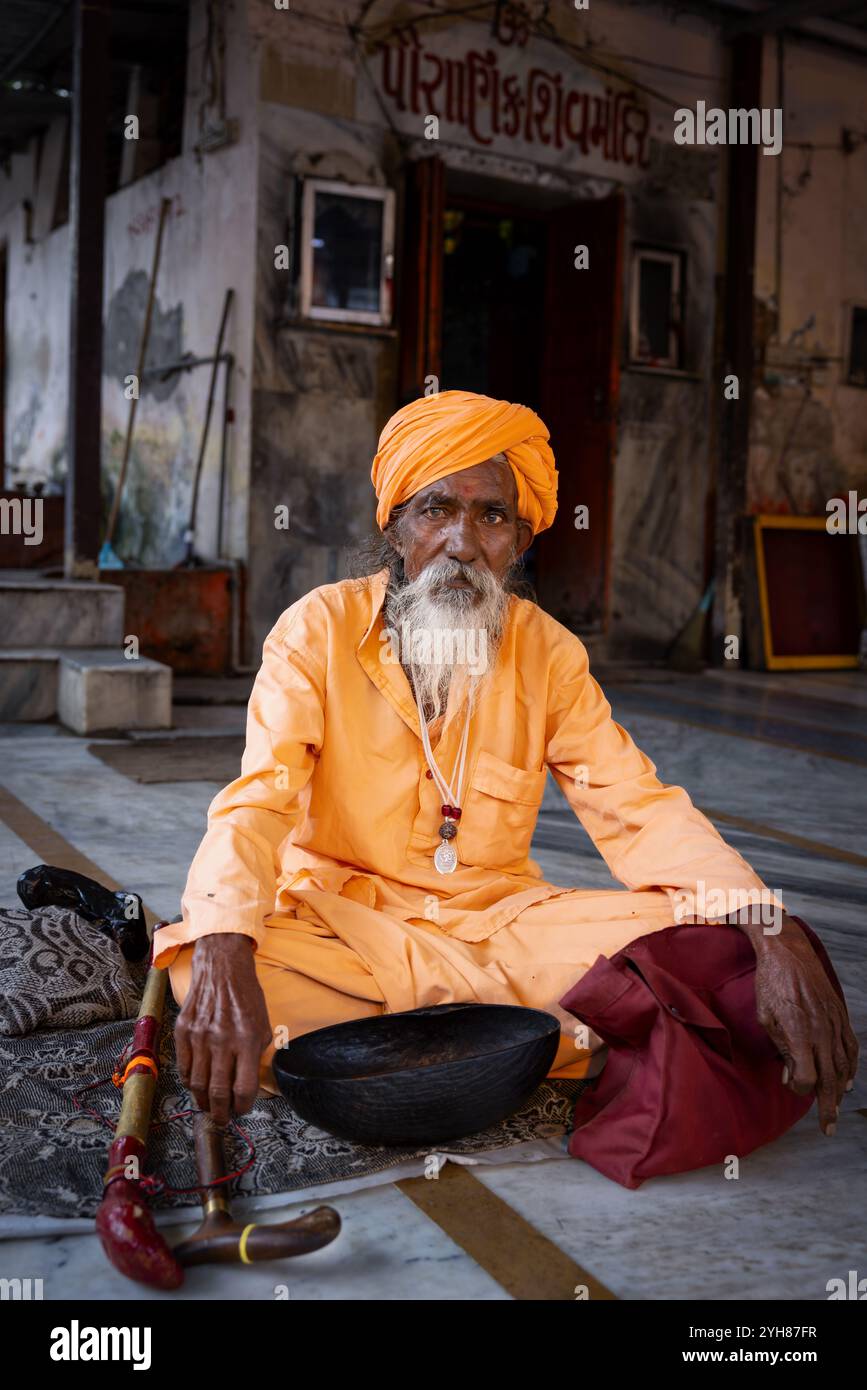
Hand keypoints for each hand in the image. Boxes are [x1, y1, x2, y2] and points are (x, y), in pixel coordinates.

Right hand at [174, 933, 272, 1124]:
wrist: (222, 968)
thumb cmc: (247, 996)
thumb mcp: (263, 1025)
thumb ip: (256, 1055)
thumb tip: (246, 1085)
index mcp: (247, 1040)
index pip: (244, 1088)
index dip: (243, 1106)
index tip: (242, 1110)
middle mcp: (222, 1041)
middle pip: (218, 1092)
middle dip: (221, 1113)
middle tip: (223, 1119)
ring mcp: (199, 1037)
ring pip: (197, 1084)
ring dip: (203, 1102)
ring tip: (208, 1108)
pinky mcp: (183, 1031)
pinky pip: (184, 1067)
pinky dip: (189, 1082)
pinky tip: (196, 1086)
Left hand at [732, 910, 858, 1133]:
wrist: (787, 951)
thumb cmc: (770, 983)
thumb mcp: (765, 1017)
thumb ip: (780, 1048)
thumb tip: (789, 1076)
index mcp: (799, 1033)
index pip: (807, 1077)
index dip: (799, 1088)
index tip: (791, 1086)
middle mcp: (821, 1030)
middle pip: (829, 1078)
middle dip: (828, 1106)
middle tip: (829, 1127)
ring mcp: (834, 1022)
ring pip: (844, 1065)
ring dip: (840, 1090)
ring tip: (836, 1108)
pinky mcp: (841, 1014)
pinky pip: (851, 1046)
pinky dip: (851, 1066)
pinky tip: (847, 1080)